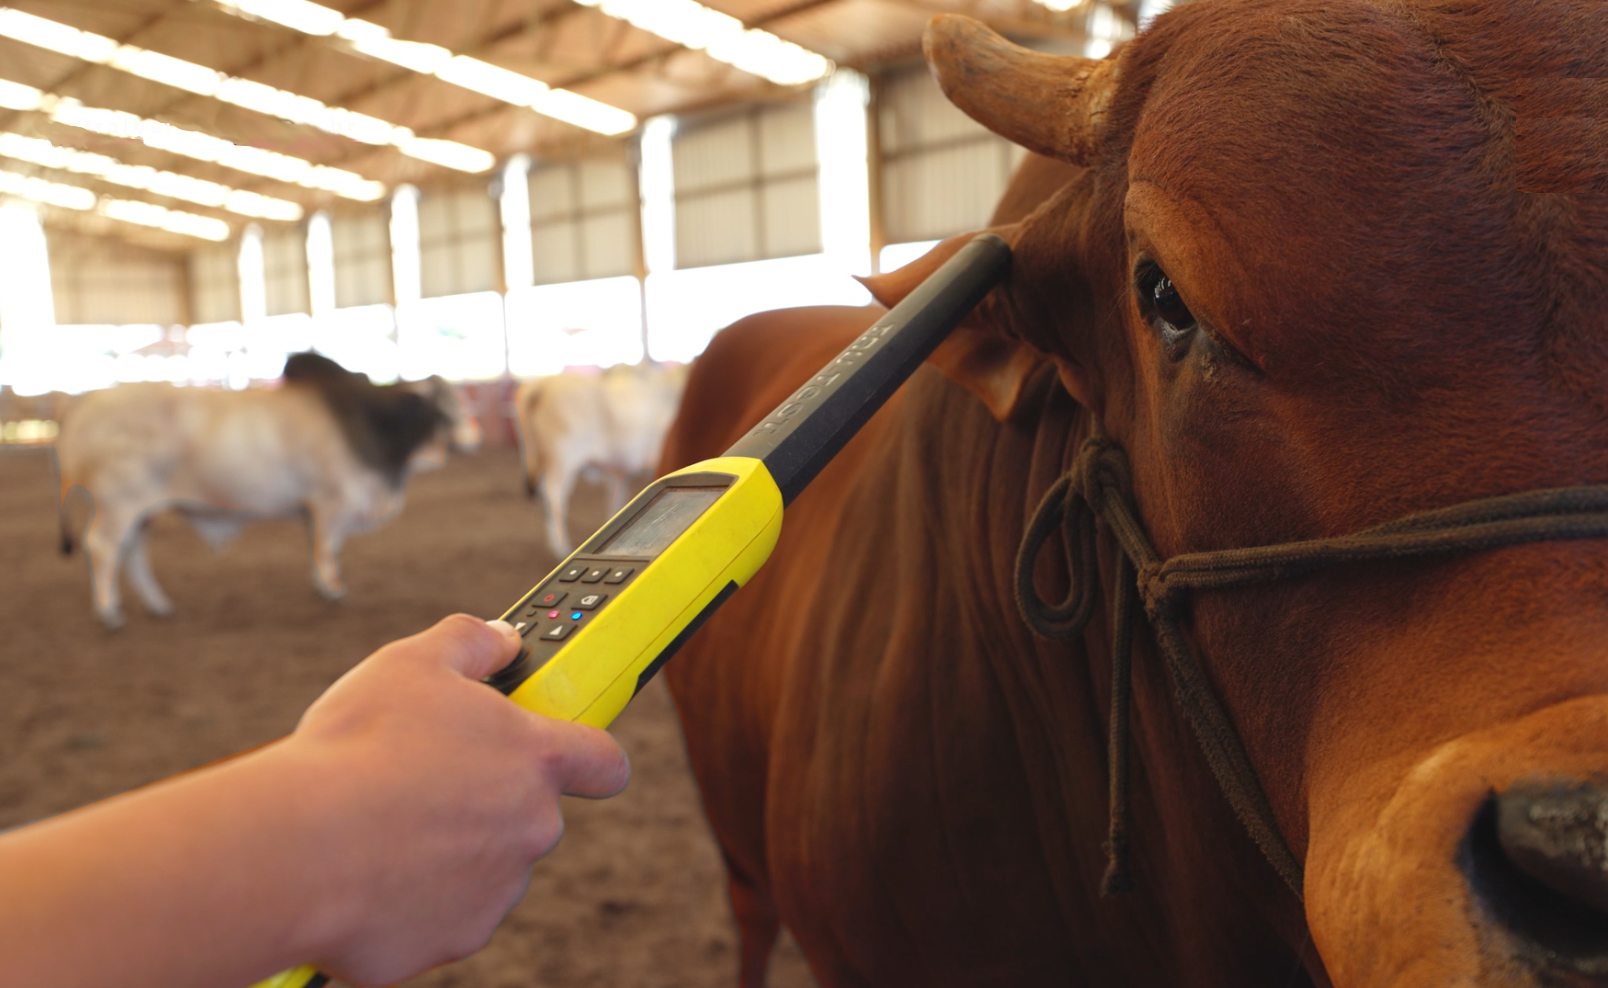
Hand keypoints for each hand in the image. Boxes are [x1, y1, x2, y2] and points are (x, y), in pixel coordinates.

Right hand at [277, 614, 630, 984]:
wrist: (297, 848)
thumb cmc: (355, 749)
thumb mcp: (410, 663)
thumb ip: (469, 643)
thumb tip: (499, 638)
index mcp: (534, 759)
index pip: (603, 760)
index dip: (592, 756)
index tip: (575, 755)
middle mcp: (532, 828)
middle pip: (528, 814)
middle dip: (486, 801)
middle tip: (425, 781)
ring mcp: (498, 889)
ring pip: (486, 866)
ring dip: (451, 850)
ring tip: (386, 825)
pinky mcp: (456, 938)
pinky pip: (444, 914)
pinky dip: (414, 899)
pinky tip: (370, 872)